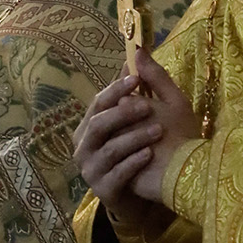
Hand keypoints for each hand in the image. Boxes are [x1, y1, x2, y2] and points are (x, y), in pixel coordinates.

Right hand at [73, 47, 200, 223]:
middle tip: (148, 107)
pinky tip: (149, 155)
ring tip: (157, 131)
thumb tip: (138, 51)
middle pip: (97, 124)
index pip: (98, 102)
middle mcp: (85, 146)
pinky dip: (133, 163)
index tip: (135, 79)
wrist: (155, 189)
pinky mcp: (104, 191)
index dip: (115, 90)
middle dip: (123, 114)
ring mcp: (92, 170)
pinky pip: (116, 174)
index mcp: (91, 124)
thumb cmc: (153, 145)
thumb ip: (147, 82)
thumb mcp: (156, 111)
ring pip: (108, 149)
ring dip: (133, 138)